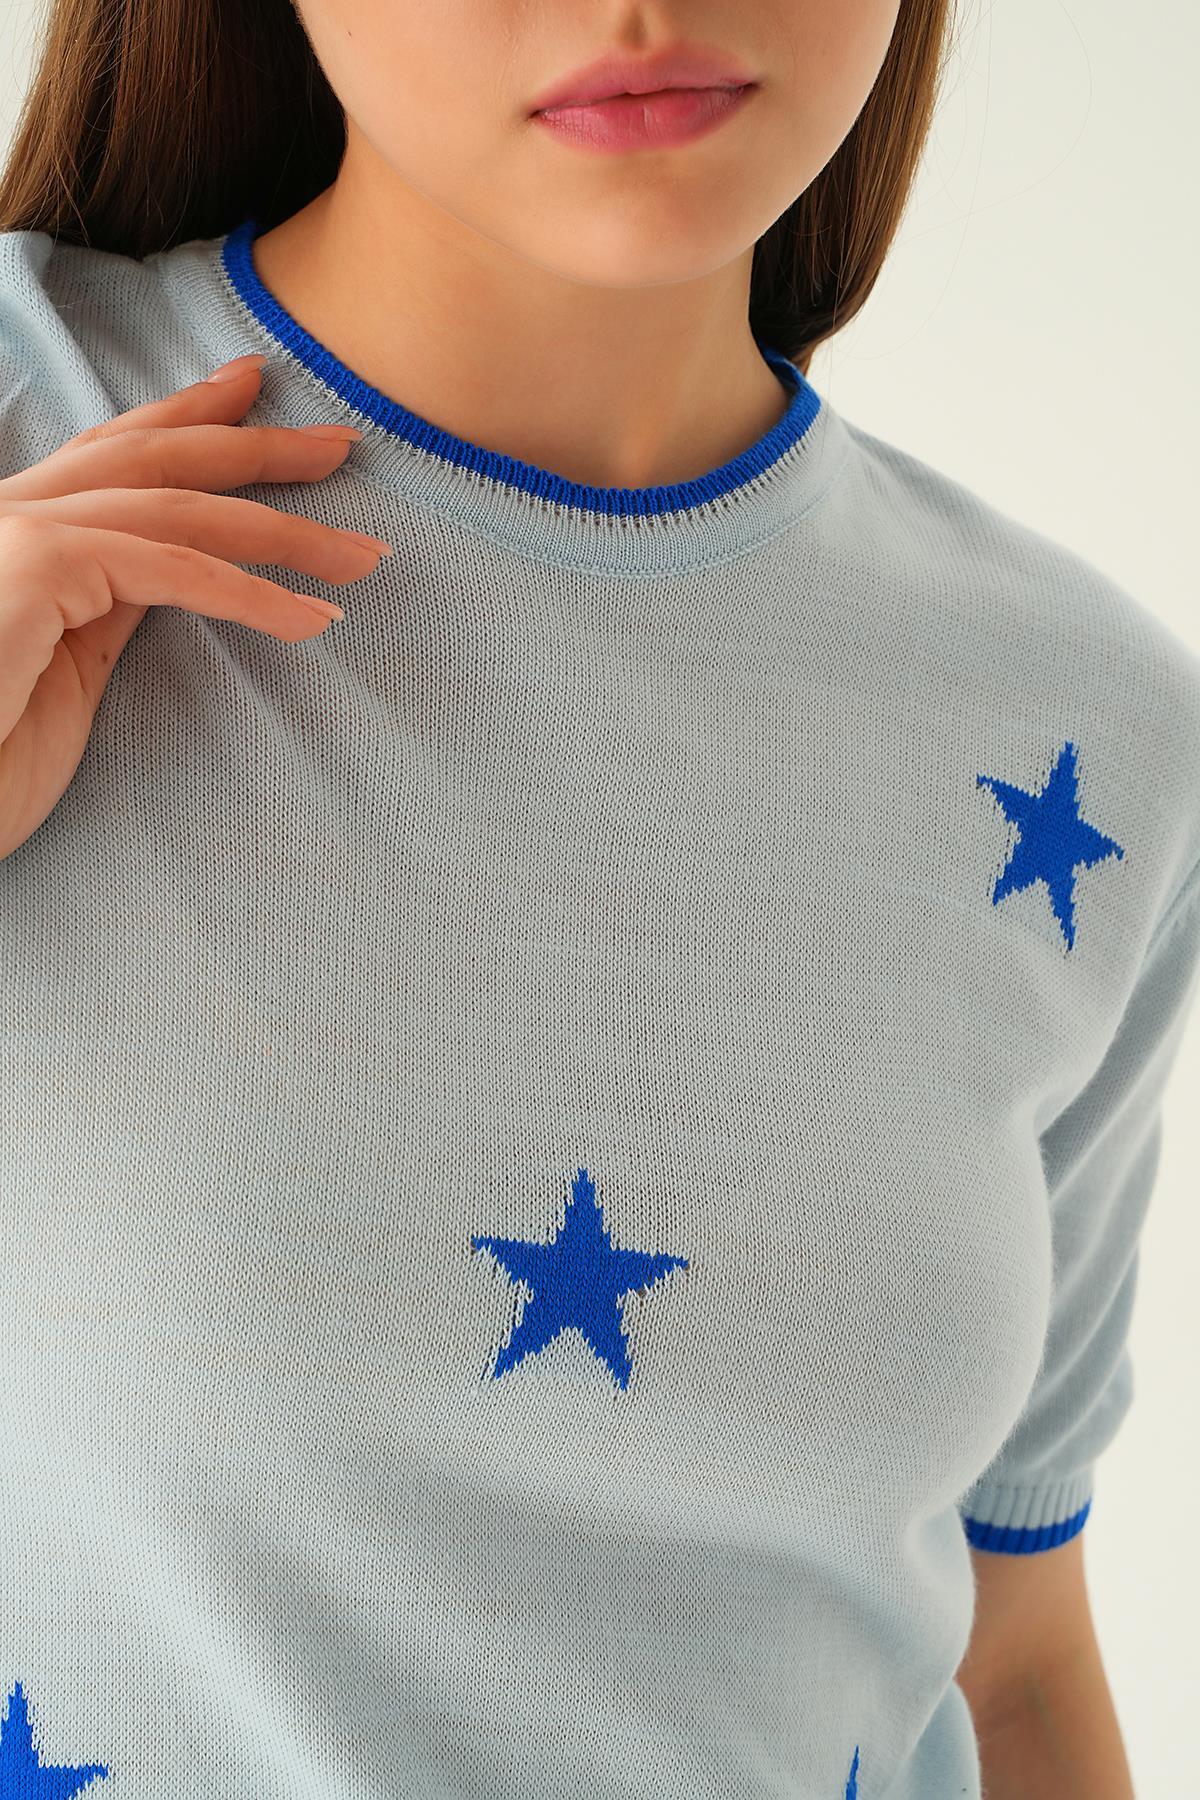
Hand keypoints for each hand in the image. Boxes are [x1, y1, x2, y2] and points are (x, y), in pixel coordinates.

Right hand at [0, 353, 390, 860]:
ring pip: (179, 510)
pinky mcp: (36, 567)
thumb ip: (107, 609)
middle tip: (340, 442)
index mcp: (16, 534)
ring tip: (366, 558)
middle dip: (253, 444)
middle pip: (151, 458)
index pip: (110, 456)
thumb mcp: (62, 674)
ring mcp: (18, 534)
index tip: (249, 392)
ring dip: (286, 532)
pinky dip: (254, 594)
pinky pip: (174, 569)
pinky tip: (314, 619)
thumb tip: (177, 574)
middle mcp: (10, 514)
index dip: (185, 417)